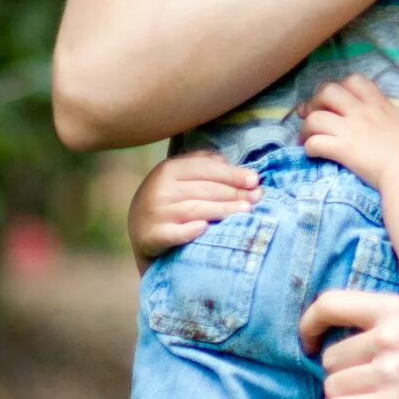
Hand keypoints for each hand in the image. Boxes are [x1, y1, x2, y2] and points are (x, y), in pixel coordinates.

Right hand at [127, 151, 259, 255]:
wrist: (141, 230)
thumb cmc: (170, 200)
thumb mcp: (180, 177)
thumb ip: (202, 164)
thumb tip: (230, 162)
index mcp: (168, 169)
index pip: (206, 169)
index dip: (233, 174)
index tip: (255, 180)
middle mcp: (160, 188)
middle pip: (205, 189)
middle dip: (235, 193)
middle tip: (257, 198)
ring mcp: (155, 213)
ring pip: (196, 209)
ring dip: (223, 210)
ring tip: (246, 211)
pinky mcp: (152, 236)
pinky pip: (174, 234)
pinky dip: (190, 231)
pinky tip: (205, 229)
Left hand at [301, 78, 398, 189]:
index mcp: (380, 106)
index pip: (354, 82)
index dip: (341, 86)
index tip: (337, 100)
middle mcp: (362, 113)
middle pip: (328, 91)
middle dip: (316, 101)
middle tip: (312, 114)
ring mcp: (350, 130)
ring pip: (315, 117)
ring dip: (306, 127)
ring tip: (306, 137)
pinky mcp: (342, 149)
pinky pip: (315, 143)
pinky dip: (308, 148)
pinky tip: (312, 154)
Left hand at [301, 286, 398, 398]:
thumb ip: (392, 320)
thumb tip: (349, 329)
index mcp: (397, 309)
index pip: (330, 304)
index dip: (309, 324)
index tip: (308, 342)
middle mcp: (391, 335)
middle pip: (331, 357)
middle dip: (342, 372)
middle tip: (365, 382)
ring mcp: (391, 371)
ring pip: (331, 386)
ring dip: (342, 396)